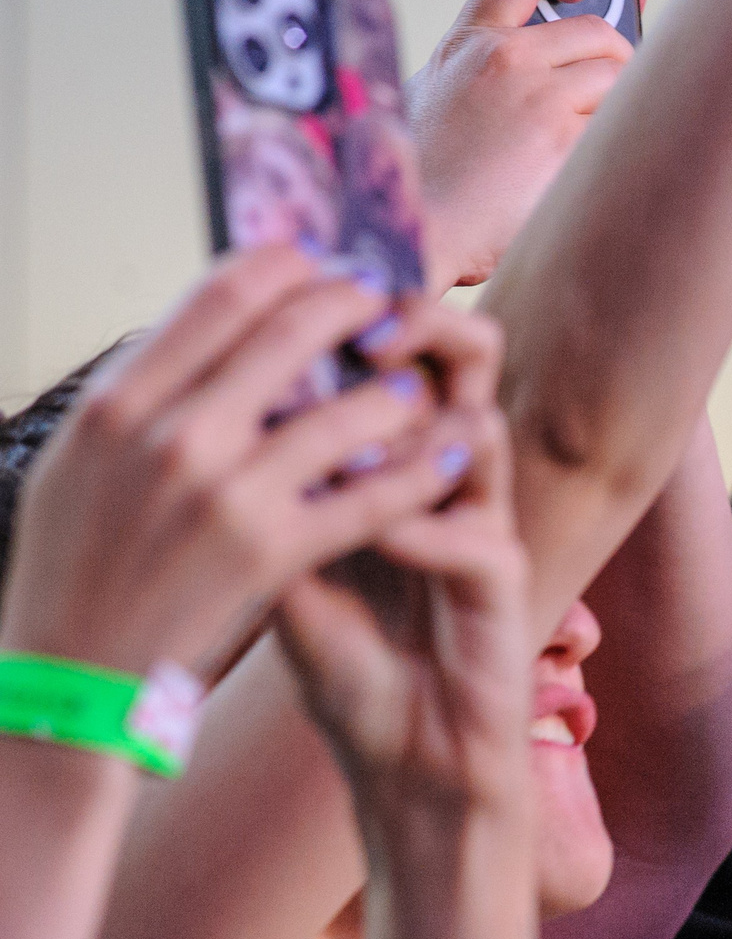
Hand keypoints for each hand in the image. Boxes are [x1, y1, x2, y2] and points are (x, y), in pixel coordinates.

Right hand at [0, 247, 464, 678]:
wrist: (75, 672)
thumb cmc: (73, 565)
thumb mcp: (81, 460)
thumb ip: (143, 396)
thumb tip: (201, 333)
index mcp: (120, 401)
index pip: (221, 295)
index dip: (289, 268)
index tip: (323, 266)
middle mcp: (174, 434)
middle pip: (291, 333)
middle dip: (354, 307)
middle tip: (392, 303)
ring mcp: (227, 492)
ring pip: (346, 413)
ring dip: (397, 391)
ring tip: (423, 386)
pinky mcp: (274, 551)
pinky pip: (370, 497)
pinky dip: (419, 472)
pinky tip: (451, 457)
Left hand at [270, 307, 531, 824]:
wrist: (408, 765)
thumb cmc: (352, 675)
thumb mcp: (287, 573)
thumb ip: (276, 496)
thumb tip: (230, 408)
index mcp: (396, 468)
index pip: (395, 362)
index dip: (358, 319)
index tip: (303, 297)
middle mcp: (447, 484)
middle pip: (463, 368)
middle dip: (418, 329)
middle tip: (362, 326)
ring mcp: (480, 526)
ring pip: (480, 429)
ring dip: (420, 423)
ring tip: (363, 427)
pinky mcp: (504, 583)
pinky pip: (470, 533)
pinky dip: (417, 530)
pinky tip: (377, 539)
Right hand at [410, 0, 633, 291]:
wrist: (420, 227)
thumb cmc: (427, 179)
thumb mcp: (440, 99)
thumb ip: (488, 72)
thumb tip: (545, 60)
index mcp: (469, 44)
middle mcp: (505, 58)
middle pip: (597, 35)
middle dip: (617, 61)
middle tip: (611, 91)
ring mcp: (538, 96)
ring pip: (616, 82)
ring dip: (618, 111)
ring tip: (591, 144)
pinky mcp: (566, 140)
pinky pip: (617, 130)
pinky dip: (614, 149)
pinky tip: (587, 174)